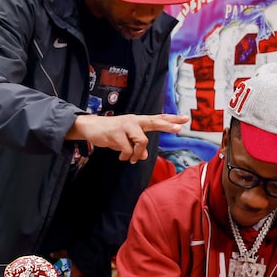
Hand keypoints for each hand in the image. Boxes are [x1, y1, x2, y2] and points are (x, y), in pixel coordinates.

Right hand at [67, 114, 189, 162]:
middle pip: (154, 122)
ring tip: (130, 158)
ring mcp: (125, 125)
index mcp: (138, 121)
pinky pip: (128, 150)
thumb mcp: (126, 140)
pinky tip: (121, 157)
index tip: (185, 119)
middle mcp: (134, 121)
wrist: (90, 127)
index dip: (171, 119)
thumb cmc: (111, 133)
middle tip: (179, 128)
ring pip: (142, 142)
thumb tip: (143, 156)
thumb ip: (137, 146)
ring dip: (136, 153)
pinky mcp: (116, 133)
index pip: (157, 119)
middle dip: (167, 125)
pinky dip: (126, 157)